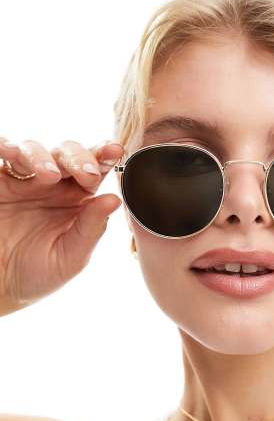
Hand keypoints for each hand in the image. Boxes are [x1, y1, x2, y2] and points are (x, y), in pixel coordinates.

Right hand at [0, 137, 124, 315]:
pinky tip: (9, 151)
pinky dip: (4, 145)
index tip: (115, 151)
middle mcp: (52, 184)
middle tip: (86, 173)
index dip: (105, 156)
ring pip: (33, 149)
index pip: (95, 170)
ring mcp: (22, 180)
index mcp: (77, 199)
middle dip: (79, 157)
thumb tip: (115, 199)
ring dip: (43, 156)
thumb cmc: (36, 274)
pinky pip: (0, 153)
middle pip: (68, 154)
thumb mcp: (70, 257)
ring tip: (49, 175)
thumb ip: (91, 228)